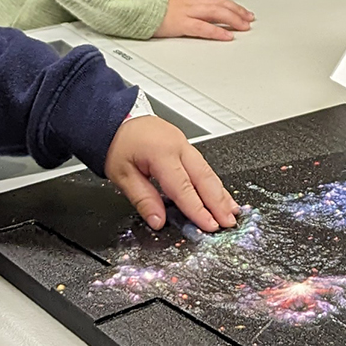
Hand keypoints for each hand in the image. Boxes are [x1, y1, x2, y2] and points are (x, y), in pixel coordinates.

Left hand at [106, 115, 239, 231]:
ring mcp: (184, 143)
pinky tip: (220, 193)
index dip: (198, 209)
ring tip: (231, 210)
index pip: (184, 187)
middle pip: (203, 178)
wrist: (114, 121)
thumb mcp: (122, 176)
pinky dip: (214, 181)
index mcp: (161, 153)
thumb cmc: (117, 145)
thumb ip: (143, 200)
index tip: (210, 225)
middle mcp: (178, 146)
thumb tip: (158, 221)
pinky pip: (203, 165)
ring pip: (207, 171)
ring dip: (221, 192)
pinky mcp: (185, 144)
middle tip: (229, 221)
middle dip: (218, 202)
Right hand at [155, 0, 254, 41]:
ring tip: (244, 26)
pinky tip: (227, 36)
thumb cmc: (150, 7)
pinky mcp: (180, 24)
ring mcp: (186, 12)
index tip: (242, 10)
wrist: (136, 5)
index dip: (231, 4)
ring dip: (232, 19)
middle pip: (220, 4)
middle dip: (237, 11)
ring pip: (215, 13)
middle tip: (249, 19)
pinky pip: (203, 28)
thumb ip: (185, 7)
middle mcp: (191, 3)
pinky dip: (217, 31)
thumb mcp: (171, 3)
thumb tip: (195, 13)